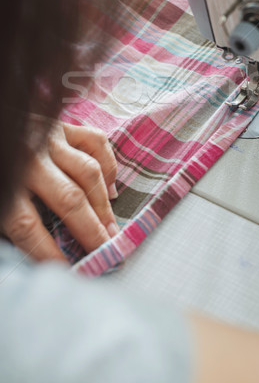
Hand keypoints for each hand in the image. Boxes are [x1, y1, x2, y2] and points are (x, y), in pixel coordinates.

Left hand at [2, 122, 118, 261]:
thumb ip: (13, 216)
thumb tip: (43, 248)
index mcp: (6, 183)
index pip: (28, 226)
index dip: (48, 252)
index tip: (67, 271)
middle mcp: (31, 160)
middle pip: (70, 200)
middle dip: (92, 231)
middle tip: (106, 251)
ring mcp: (51, 138)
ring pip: (89, 173)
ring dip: (104, 204)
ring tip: (112, 227)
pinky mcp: (63, 125)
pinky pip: (97, 142)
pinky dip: (108, 166)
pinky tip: (110, 188)